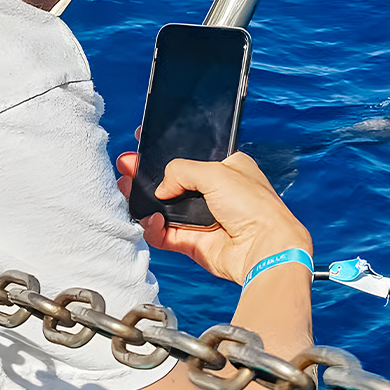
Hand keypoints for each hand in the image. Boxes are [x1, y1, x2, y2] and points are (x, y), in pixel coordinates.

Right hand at [116, 151, 310, 285]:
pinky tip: (151, 219)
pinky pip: (165, 234)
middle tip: (127, 165)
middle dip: (147, 174)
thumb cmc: (254, 206)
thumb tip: (161, 187)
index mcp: (227, 169)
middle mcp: (215, 193)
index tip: (145, 142)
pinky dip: (154, 228)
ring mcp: (203, 219)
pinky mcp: (194, 243)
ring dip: (144, 200)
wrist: (264, 248)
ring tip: (125, 188)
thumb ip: (181, 171)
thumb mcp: (216, 172)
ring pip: (164, 208)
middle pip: (172, 182)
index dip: (168, 150)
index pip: (191, 155)